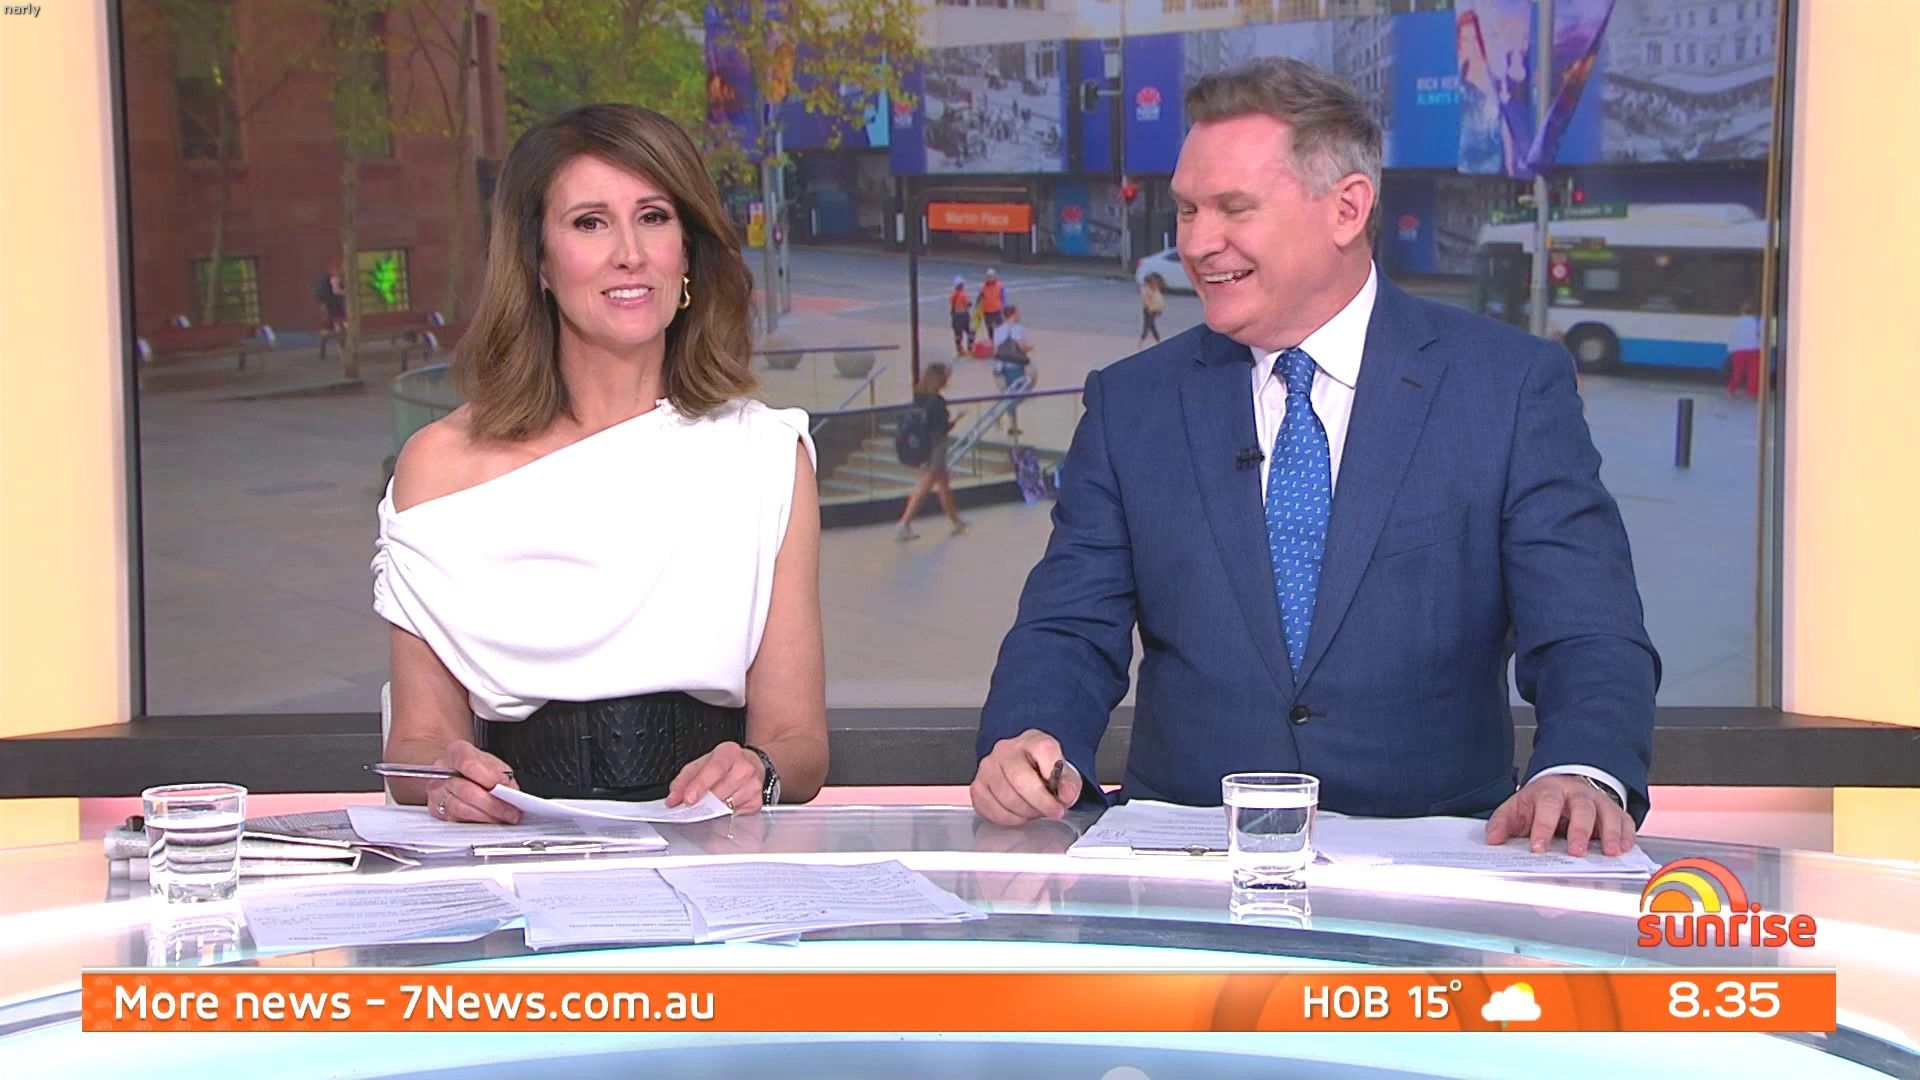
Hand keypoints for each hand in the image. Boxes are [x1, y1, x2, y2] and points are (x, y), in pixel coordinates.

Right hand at [425, 741, 521, 823]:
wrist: (464, 776)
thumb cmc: (481, 770)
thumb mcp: (495, 766)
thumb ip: (502, 776)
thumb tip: (508, 791)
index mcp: (456, 752)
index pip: (468, 763)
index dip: (487, 776)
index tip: (502, 785)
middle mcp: (441, 771)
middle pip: (465, 790)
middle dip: (492, 804)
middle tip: (510, 811)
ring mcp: (436, 791)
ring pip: (460, 808)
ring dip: (485, 816)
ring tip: (503, 818)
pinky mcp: (436, 810)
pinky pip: (456, 820)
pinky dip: (476, 822)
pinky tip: (489, 821)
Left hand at [667, 741, 766, 813]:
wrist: (751, 765)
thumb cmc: (723, 765)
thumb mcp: (701, 765)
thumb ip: (683, 780)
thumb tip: (673, 799)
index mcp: (729, 753)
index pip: (715, 769)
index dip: (700, 785)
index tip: (688, 799)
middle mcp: (745, 767)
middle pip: (719, 791)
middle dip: (701, 803)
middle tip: (690, 808)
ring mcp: (754, 785)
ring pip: (726, 806)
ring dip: (712, 810)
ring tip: (708, 805)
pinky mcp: (757, 802)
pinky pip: (734, 815)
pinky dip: (724, 815)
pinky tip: (722, 807)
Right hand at [970, 729, 1080, 824]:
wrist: (1024, 772)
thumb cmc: (1043, 773)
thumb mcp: (1065, 775)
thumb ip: (1069, 783)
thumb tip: (1066, 794)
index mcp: (1032, 741)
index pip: (1043, 749)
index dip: (1053, 775)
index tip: (1063, 797)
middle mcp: (1005, 750)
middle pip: (1020, 779)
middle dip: (1040, 802)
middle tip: (1053, 812)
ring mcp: (987, 767)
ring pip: (1006, 798)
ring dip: (1026, 812)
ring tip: (1035, 810)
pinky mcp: (977, 786)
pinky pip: (992, 810)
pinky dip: (1010, 819)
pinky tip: (1018, 813)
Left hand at [1485, 774, 1635, 856]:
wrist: (1564, 785)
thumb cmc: (1541, 802)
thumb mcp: (1518, 807)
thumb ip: (1504, 822)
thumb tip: (1493, 839)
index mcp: (1549, 791)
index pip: (1547, 806)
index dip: (1543, 827)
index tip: (1538, 848)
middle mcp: (1577, 794)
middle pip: (1581, 808)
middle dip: (1580, 831)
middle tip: (1577, 853)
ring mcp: (1598, 802)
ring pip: (1608, 813)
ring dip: (1610, 834)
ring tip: (1610, 853)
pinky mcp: (1615, 812)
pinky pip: (1625, 821)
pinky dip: (1627, 835)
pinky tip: (1624, 849)